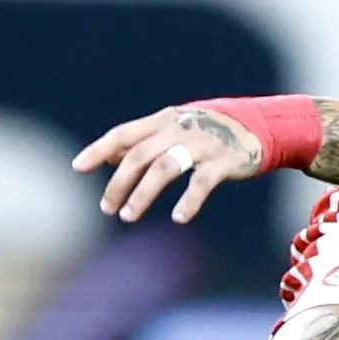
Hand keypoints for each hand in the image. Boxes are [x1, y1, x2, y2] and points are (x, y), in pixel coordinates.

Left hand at [74, 103, 264, 224]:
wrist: (260, 124)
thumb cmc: (208, 131)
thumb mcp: (174, 128)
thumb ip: (142, 140)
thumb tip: (108, 155)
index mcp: (163, 121)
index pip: (124, 134)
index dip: (99, 150)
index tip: (78, 168)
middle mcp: (179, 129)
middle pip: (139, 155)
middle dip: (119, 183)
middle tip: (107, 209)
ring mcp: (202, 144)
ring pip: (164, 168)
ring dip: (142, 194)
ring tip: (127, 216)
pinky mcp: (224, 161)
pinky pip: (202, 182)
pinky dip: (189, 201)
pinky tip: (178, 218)